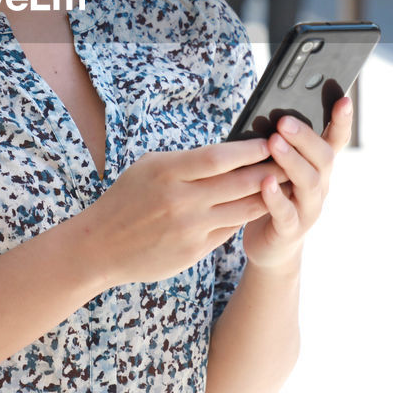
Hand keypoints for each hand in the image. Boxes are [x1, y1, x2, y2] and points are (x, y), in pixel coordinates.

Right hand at [78, 138, 286, 286]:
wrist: (101, 246)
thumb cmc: (126, 199)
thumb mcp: (149, 168)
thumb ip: (186, 160)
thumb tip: (228, 152)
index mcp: (167, 172)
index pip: (219, 157)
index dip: (249, 149)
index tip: (270, 141)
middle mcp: (181, 200)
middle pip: (238, 182)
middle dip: (270, 170)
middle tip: (291, 160)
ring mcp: (190, 228)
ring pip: (242, 208)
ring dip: (268, 195)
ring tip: (286, 183)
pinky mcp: (194, 251)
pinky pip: (229, 229)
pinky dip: (245, 216)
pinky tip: (259, 206)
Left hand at [242, 96, 353, 271]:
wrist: (272, 247)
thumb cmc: (275, 197)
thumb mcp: (283, 168)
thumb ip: (284, 145)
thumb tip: (270, 109)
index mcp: (319, 168)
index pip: (337, 140)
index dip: (342, 121)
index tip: (344, 99)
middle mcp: (321, 186)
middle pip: (323, 158)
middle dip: (305, 137)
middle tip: (285, 120)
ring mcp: (308, 209)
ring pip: (308, 182)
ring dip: (291, 161)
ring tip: (274, 143)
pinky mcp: (291, 229)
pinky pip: (285, 212)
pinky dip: (275, 196)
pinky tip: (265, 182)